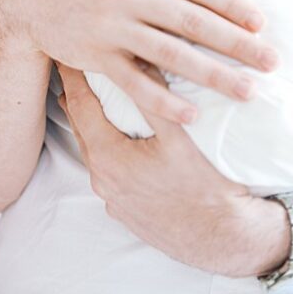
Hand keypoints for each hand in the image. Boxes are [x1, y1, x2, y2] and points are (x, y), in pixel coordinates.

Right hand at [0, 0, 276, 122]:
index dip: (231, 3)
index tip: (260, 22)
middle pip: (193, 22)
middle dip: (239, 45)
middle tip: (272, 62)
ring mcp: (108, 25)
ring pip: (173, 55)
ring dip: (215, 76)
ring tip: (248, 91)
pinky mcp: (94, 55)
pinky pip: (136, 83)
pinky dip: (165, 101)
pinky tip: (192, 114)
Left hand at [57, 65, 289, 276]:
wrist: (226, 239)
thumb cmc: (206, 188)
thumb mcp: (180, 137)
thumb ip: (155, 96)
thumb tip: (140, 59)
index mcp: (109, 158)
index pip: (80, 106)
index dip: (73, 77)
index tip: (66, 53)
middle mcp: (103, 180)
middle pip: (81, 128)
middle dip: (76, 97)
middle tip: (73, 68)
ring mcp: (112, 199)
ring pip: (92, 151)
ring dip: (90, 124)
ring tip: (89, 98)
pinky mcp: (125, 211)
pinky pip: (106, 172)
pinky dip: (105, 148)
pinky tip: (117, 139)